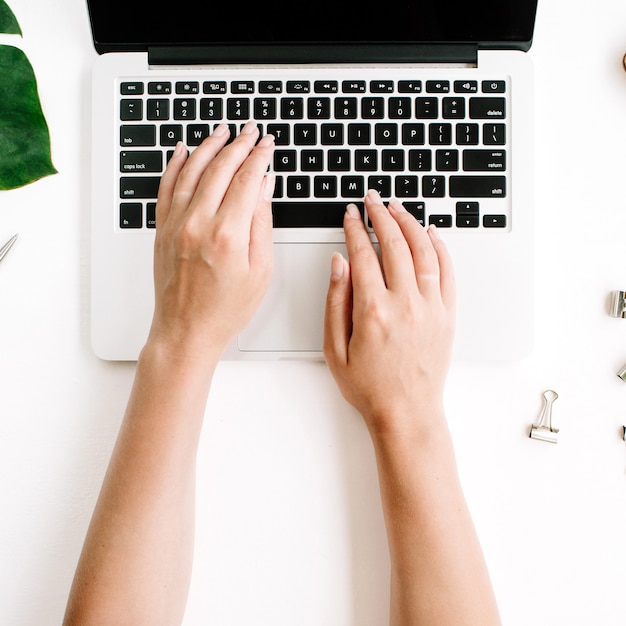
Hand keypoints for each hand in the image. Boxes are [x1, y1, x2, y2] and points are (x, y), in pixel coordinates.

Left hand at [147, 122, 275, 360]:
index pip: (247, 180)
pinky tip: (183, 151)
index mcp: (227, 234)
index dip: (259, 157)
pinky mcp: (162, 230)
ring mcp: (176, 225)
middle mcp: (198, 223)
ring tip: (222, 131)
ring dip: (208, 147)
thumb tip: (264, 188)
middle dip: (238, 145)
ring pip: (192, 171)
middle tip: (250, 131)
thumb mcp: (260, 271)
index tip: (267, 145)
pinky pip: (166, 188)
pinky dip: (175, 165)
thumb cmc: (225, 310)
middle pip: (220, 169)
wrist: (186, 331)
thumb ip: (262, 224)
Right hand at [323, 190, 455, 438]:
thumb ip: (335, 301)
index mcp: (374, 311)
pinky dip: (440, 247)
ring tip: (397, 208)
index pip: (363, 255)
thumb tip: (339, 263)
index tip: (350, 215)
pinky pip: (447, 271)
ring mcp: (431, 308)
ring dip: (410, 223)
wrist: (407, 412)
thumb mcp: (335, 348)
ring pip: (423, 251)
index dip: (354, 229)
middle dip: (381, 216)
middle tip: (372, 200)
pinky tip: (430, 233)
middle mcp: (406, 304)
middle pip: (395, 245)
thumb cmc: (369, 386)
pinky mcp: (448, 315)